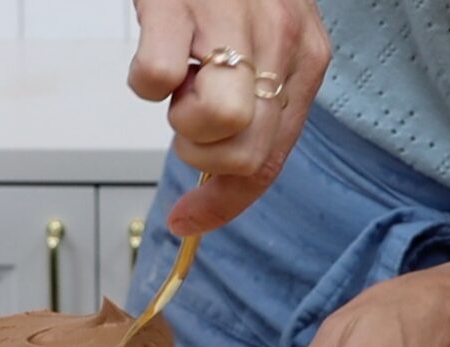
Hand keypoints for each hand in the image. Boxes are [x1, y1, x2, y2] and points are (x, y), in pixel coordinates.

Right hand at [128, 0, 330, 236]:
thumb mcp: (263, 46)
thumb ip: (256, 107)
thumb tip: (216, 183)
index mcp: (306, 58)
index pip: (272, 161)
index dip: (226, 204)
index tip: (187, 221)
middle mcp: (282, 40)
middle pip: (247, 155)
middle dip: (204, 155)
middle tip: (189, 114)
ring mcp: (233, 18)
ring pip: (219, 123)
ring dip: (180, 121)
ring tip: (178, 80)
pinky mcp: (178, 1)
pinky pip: (156, 79)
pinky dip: (144, 80)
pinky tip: (154, 50)